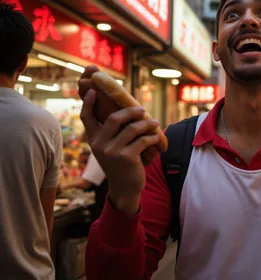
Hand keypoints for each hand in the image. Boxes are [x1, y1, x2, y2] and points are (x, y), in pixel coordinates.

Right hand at [80, 88, 160, 214]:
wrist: (125, 189)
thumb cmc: (120, 164)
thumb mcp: (111, 148)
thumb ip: (112, 133)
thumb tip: (125, 109)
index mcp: (94, 140)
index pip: (86, 117)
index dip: (88, 103)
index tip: (93, 90)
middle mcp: (99, 145)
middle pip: (114, 118)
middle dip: (130, 111)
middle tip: (142, 109)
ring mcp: (112, 152)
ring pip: (132, 129)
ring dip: (146, 124)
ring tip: (155, 124)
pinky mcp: (126, 158)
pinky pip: (142, 140)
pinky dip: (152, 137)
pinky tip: (156, 137)